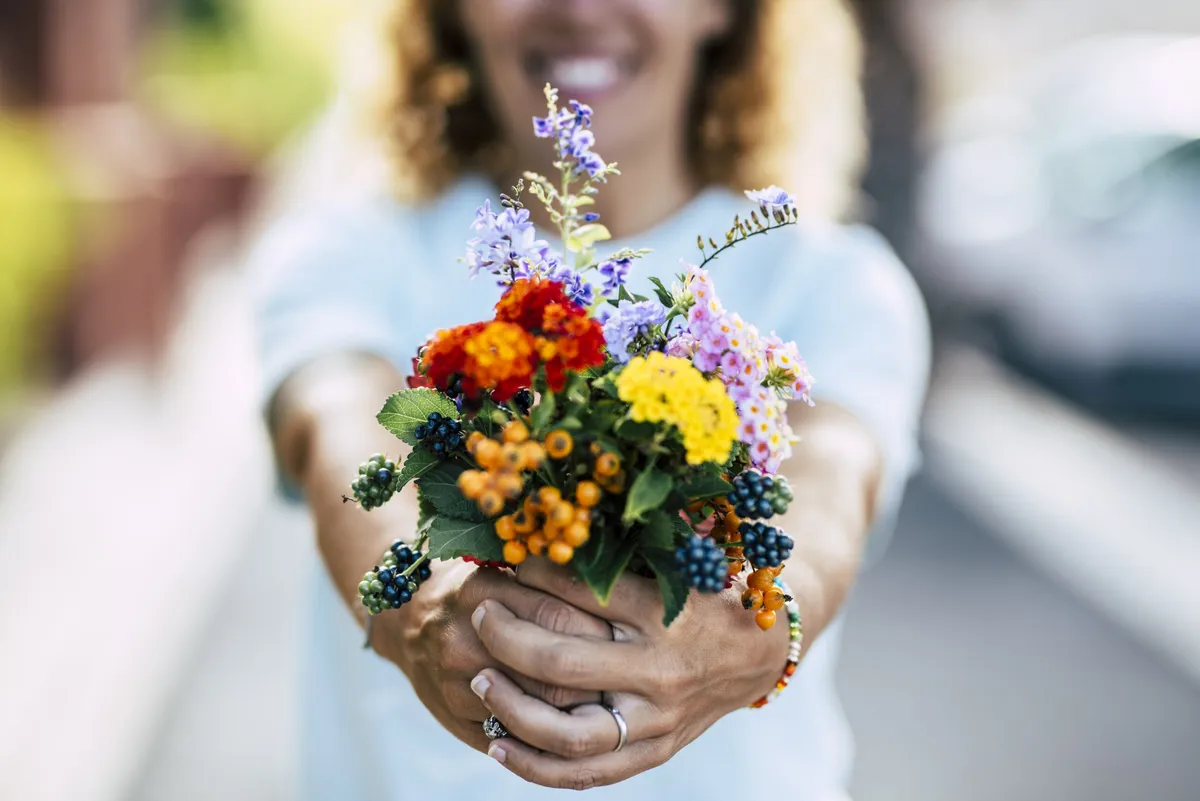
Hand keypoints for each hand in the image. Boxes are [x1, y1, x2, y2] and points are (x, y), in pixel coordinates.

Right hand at [372, 559, 613, 752]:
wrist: (407, 618)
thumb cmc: (473, 585)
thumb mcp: (503, 567)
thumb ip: (549, 581)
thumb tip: (619, 591)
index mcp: (482, 592)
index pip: (559, 617)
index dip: (603, 629)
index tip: (634, 632)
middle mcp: (467, 639)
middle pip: (555, 670)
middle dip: (602, 675)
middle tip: (635, 673)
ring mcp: (459, 684)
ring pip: (539, 710)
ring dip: (583, 709)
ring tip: (618, 699)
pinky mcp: (457, 718)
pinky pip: (516, 736)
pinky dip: (552, 733)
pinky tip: (582, 722)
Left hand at [467, 558, 791, 789]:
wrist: (757, 652)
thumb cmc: (704, 596)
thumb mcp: (670, 563)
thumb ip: (611, 558)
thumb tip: (538, 541)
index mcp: (663, 612)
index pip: (581, 592)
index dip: (533, 575)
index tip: (506, 563)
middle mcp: (660, 669)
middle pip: (561, 662)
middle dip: (506, 638)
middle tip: (479, 615)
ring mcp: (657, 719)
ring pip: (568, 731)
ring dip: (511, 707)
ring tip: (480, 681)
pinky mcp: (654, 751)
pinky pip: (587, 772)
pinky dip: (536, 765)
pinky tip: (497, 744)